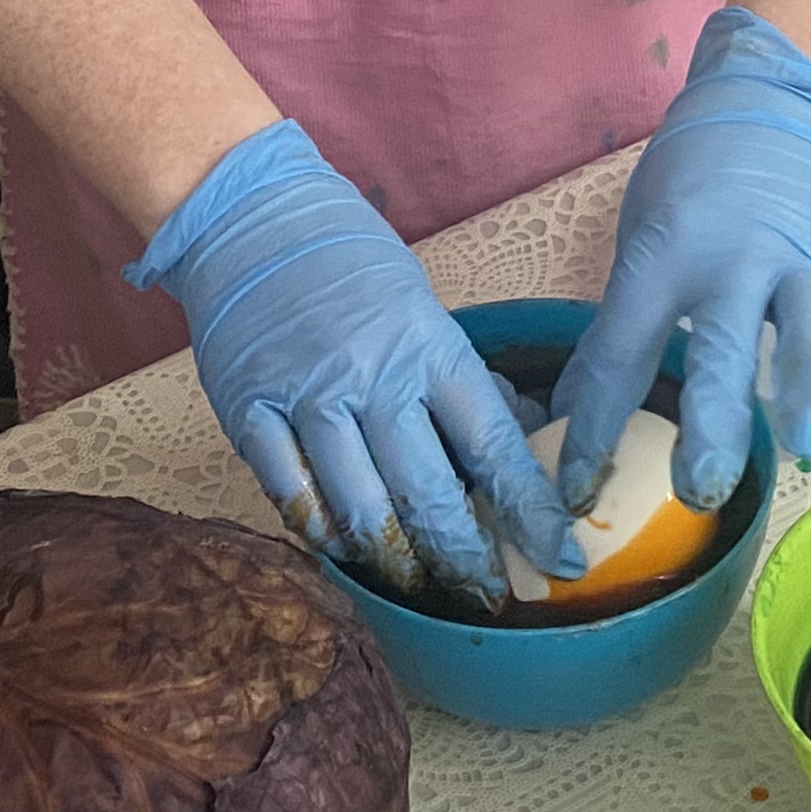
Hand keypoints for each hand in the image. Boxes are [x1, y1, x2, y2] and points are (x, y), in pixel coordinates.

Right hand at [129, 120, 584, 610]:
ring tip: (419, 582)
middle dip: (465, 559)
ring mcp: (307, 398)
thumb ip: (459, 379)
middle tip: (486, 595)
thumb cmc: (346, 262)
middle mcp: (371, 377)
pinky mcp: (250, 413)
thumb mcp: (421, 306)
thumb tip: (515, 439)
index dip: (530, 512)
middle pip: (428, 495)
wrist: (250, 216)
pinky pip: (291, 497)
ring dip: (397, 561)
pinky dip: (322, 534)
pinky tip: (344, 548)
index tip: (560, 558)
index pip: (493, 446)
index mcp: (428, 346)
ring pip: (360, 511)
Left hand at [552, 7, 810, 513]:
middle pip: (721, 348)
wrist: (768, 103)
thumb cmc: (691, 184)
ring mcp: (799, 265)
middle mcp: (731, 261)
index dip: (594, 426)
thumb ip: (625, 323)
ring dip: (809, 390)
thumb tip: (582, 415)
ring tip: (810, 447)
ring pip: (808, 332)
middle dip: (712, 421)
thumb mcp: (640, 239)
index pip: (620, 351)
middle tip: (701, 486)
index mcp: (663, 256)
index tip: (578, 493)